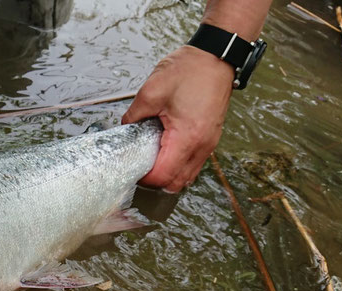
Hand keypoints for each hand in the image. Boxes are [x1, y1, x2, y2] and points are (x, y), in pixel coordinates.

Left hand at [122, 45, 234, 192]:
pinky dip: (177, 164)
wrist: (216, 56)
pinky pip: (193, 163)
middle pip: (176, 183)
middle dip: (154, 180)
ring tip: (150, 157)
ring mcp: (209, 144)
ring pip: (186, 176)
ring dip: (167, 174)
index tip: (130, 166)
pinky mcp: (209, 138)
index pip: (162, 176)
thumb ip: (133, 116)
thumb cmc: (190, 70)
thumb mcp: (150, 92)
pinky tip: (164, 149)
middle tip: (138, 164)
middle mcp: (202, 146)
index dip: (143, 177)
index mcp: (187, 137)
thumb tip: (125, 130)